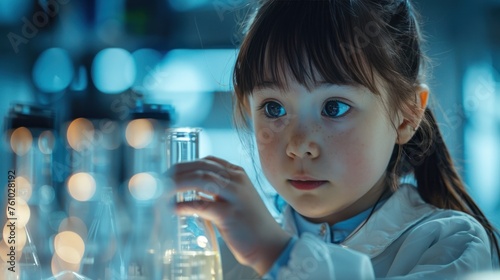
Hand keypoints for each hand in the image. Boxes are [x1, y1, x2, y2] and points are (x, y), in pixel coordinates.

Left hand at [168, 156, 291, 274]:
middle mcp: (236, 180)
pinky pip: (200, 205)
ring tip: (161, 192)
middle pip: (200, 167)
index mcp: (238, 174)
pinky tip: (172, 209)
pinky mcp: (229, 213)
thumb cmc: (251, 225)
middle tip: (160, 182)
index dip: (185, 165)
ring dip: (177, 184)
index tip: (170, 172)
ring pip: (200, 180)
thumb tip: (192, 192)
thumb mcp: (236, 200)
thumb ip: (218, 192)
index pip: (207, 161)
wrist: (270, 244)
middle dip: (177, 172)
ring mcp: (234, 195)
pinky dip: (183, 205)